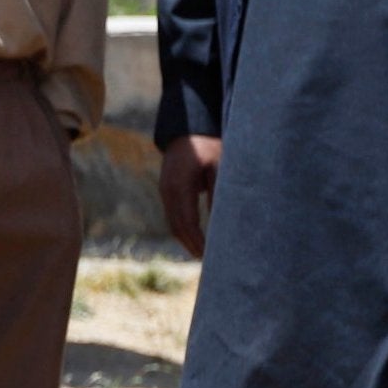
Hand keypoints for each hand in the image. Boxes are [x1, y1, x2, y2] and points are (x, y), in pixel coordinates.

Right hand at [160, 134, 221, 258]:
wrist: (188, 125)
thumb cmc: (208, 143)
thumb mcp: (219, 165)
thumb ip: (219, 192)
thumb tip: (223, 221)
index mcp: (178, 186)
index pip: (187, 223)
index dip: (198, 242)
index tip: (211, 256)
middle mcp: (167, 192)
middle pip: (177, 227)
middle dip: (192, 246)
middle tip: (209, 263)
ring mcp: (165, 191)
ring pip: (174, 223)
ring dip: (187, 240)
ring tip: (204, 255)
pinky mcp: (168, 191)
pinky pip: (175, 215)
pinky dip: (185, 229)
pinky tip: (198, 237)